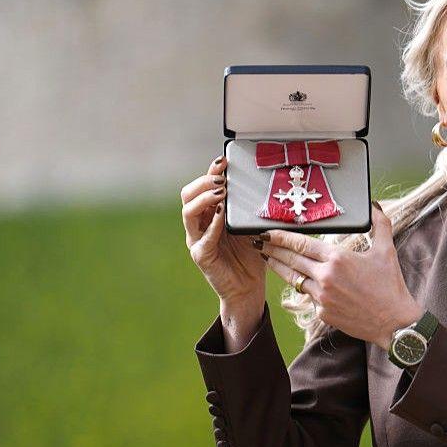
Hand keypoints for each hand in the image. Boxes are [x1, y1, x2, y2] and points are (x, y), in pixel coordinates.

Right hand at [181, 154, 265, 308]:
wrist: (249, 286)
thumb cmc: (252, 253)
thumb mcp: (252, 225)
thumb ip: (248, 209)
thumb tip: (258, 185)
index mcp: (209, 213)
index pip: (203, 187)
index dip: (210, 172)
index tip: (223, 160)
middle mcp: (199, 224)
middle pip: (188, 195)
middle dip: (204, 182)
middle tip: (222, 178)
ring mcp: (197, 240)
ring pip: (188, 212)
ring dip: (205, 199)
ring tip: (221, 192)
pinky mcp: (201, 256)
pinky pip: (203, 238)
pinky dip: (212, 224)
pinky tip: (222, 215)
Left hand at [259, 203, 424, 350]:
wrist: (394, 322)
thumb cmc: (391, 286)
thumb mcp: (386, 251)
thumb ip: (380, 224)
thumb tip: (374, 206)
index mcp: (337, 259)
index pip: (301, 244)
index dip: (281, 237)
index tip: (268, 232)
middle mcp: (325, 277)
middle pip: (291, 260)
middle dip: (273, 250)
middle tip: (259, 243)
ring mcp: (322, 297)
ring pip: (293, 279)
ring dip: (279, 268)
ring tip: (268, 259)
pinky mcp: (322, 313)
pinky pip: (307, 296)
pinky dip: (303, 287)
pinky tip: (297, 281)